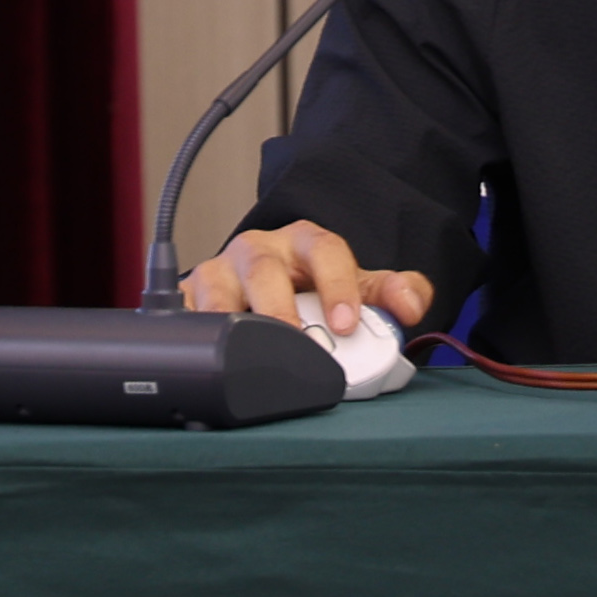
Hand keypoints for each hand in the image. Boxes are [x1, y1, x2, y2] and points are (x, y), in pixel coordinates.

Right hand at [184, 221, 431, 338]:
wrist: (258, 287)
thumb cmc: (309, 286)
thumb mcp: (354, 285)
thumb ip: (392, 293)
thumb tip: (412, 305)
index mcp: (305, 242)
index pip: (326, 251)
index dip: (338, 285)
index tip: (347, 322)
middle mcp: (259, 251)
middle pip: (265, 271)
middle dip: (280, 309)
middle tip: (296, 342)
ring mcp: (221, 272)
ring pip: (218, 290)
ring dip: (231, 321)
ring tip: (245, 353)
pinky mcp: (190, 296)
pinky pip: (184, 312)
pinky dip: (190, 331)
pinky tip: (199, 351)